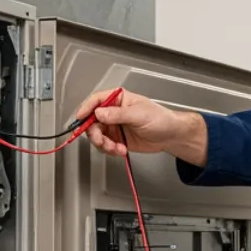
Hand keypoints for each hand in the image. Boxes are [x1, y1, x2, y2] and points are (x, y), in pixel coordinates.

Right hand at [74, 89, 207, 166]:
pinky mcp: (116, 139)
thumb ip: (117, 114)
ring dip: (104, 144)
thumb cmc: (160, 119)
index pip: (96, 100)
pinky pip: (105, 145)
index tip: (80, 118)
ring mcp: (114, 126)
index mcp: (118, 99)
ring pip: (97, 135)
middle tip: (102, 141)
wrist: (170, 136)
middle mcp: (113, 111)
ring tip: (116, 148)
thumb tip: (99, 113)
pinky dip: (110, 150)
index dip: (86, 109)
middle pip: (92, 121)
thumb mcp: (139, 114)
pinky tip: (121, 150)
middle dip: (95, 134)